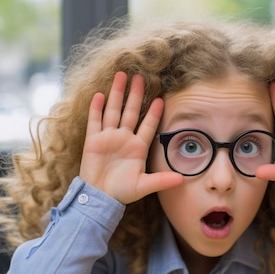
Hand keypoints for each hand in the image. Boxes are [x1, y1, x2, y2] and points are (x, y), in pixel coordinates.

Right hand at [79, 72, 182, 203]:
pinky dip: (96, 108)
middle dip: (136, 94)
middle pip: (131, 111)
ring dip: (117, 94)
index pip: (148, 125)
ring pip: (114, 111)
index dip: (154, 113)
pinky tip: (100, 94)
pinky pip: (95, 121)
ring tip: (122, 76)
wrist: (100, 197)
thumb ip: (162, 181)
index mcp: (138, 147)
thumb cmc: (122, 192)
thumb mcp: (144, 186)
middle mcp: (124, 139)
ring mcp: (108, 138)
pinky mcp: (93, 140)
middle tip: (141, 77)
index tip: (160, 99)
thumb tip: (182, 180)